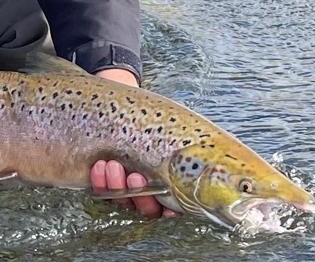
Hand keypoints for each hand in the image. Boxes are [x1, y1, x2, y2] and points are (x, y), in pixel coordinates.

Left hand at [90, 67, 177, 218]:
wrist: (119, 106)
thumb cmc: (149, 118)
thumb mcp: (168, 129)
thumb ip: (183, 147)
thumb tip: (213, 157)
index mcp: (174, 182)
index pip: (177, 208)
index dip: (171, 208)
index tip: (165, 194)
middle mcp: (152, 191)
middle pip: (149, 208)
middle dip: (140, 194)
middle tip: (134, 175)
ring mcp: (127, 189)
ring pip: (124, 202)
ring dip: (118, 188)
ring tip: (112, 165)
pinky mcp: (105, 183)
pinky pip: (102, 192)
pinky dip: (101, 183)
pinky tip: (100, 166)